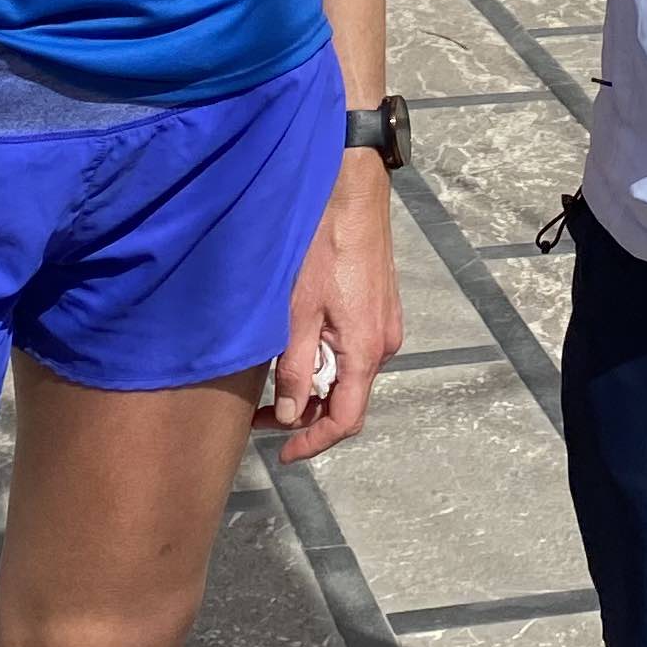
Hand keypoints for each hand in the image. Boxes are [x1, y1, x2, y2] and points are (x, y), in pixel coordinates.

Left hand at [263, 153, 402, 461]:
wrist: (352, 194)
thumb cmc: (323, 247)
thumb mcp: (297, 312)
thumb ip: (293, 368)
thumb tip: (289, 413)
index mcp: (365, 351)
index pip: (345, 420)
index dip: (313, 442)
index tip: (284, 453)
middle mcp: (383, 344)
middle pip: (346, 398)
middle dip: (305, 411)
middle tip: (261, 409)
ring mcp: (384, 324)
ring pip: (348, 372)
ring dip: (314, 382)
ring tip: (274, 373)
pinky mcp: (379, 305)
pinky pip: (353, 348)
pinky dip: (326, 358)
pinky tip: (299, 343)